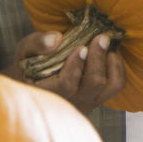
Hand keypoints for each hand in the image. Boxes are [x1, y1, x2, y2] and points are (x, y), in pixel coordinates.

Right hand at [6, 30, 125, 113]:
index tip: (81, 47)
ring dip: (110, 63)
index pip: (66, 87)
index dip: (76, 67)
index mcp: (47, 93)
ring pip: (107, 87)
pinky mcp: (97, 98)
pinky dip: (118, 69)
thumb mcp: (25, 51)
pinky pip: (115, 87)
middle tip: (101, 38)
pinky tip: (111, 54)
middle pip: (92, 85)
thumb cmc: (30, 64)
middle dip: (98, 59)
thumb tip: (57, 39)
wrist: (36, 80)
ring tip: (106, 45)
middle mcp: (69, 102)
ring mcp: (85, 103)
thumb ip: (36, 44)